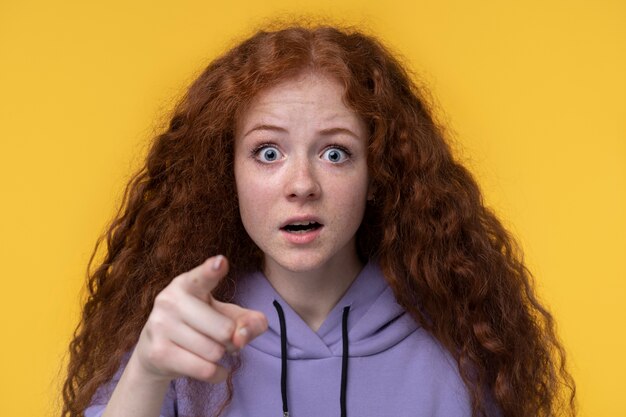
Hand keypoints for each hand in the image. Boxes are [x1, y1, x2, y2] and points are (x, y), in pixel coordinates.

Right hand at [132, 255, 267, 383]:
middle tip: (220, 338)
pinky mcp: (158, 352)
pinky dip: (218, 374)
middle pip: (224, 330)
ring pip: (214, 352)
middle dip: (231, 340)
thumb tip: (242, 336)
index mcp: (188, 283)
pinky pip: (205, 370)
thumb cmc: (199, 325)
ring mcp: (161, 326)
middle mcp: (170, 300)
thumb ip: (248, 321)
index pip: (203, 276)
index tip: (221, 262)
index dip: (212, 270)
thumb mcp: (226, 316)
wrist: (154, 352)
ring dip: (221, 357)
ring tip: (210, 350)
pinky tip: (214, 368)